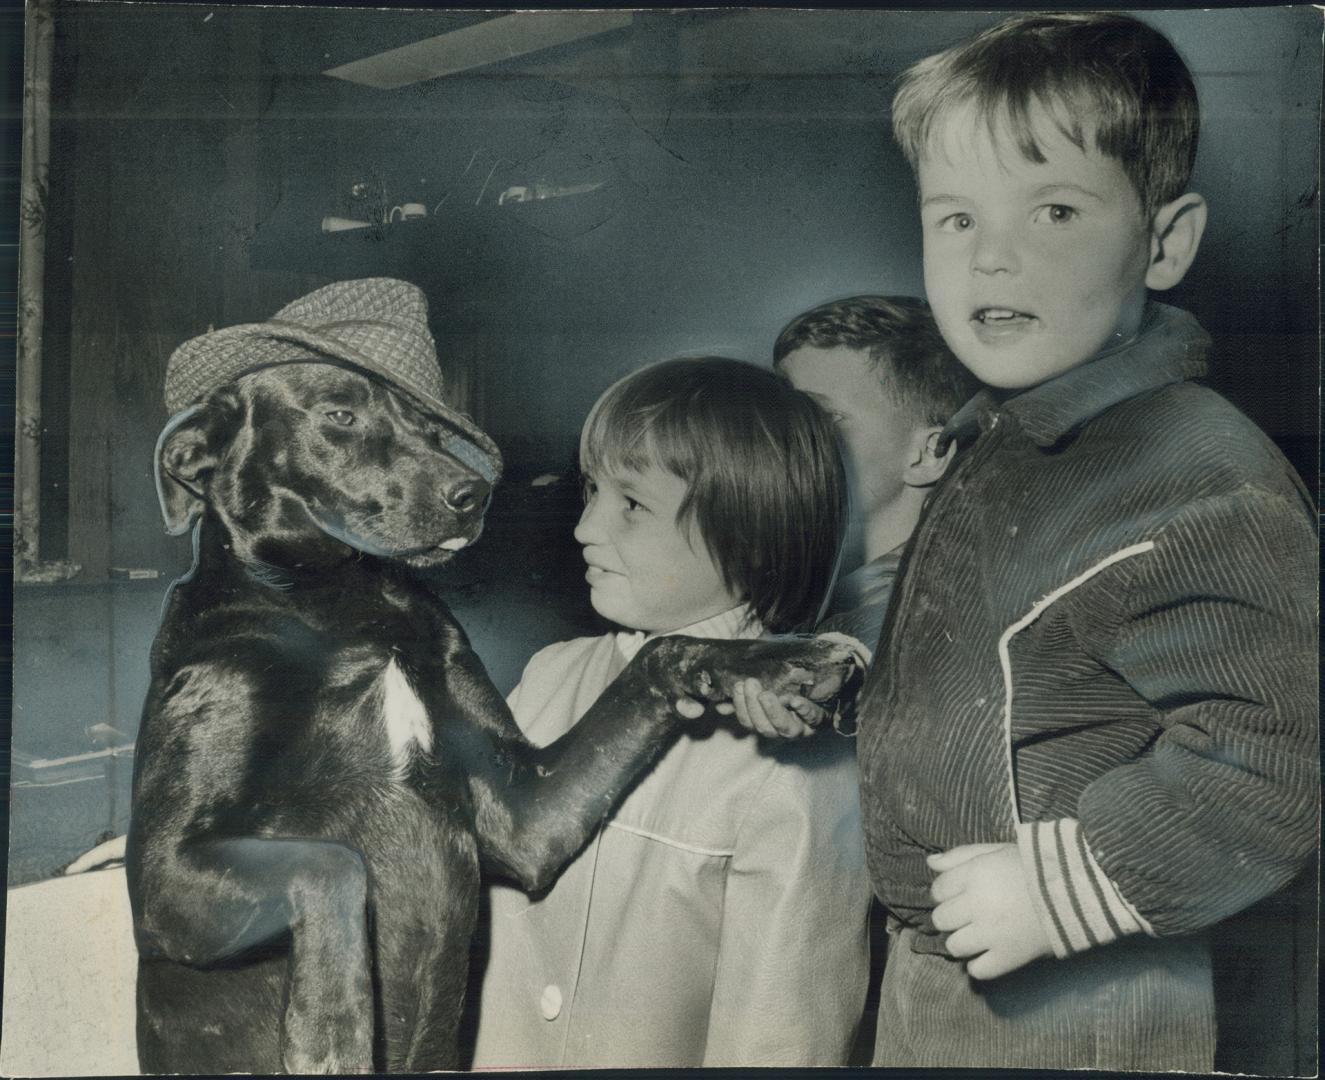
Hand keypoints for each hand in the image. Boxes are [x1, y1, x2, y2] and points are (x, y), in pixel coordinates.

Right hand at [729, 677, 824, 737]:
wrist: (829, 695)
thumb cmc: (793, 693)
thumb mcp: (767, 693)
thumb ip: (745, 700)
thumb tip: (720, 706)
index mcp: (770, 724)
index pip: (749, 723)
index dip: (741, 708)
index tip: (737, 686)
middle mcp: (784, 730)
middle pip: (765, 728)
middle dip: (754, 706)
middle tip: (750, 683)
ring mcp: (804, 727)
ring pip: (785, 729)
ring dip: (773, 711)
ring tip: (766, 694)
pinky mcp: (821, 720)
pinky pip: (813, 718)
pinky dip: (804, 710)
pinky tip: (797, 701)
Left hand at [929, 843, 1052, 979]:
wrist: (1075, 891)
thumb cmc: (1032, 867)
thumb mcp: (996, 851)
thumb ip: (961, 855)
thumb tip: (931, 863)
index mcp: (974, 876)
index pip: (938, 890)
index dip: (946, 892)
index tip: (960, 892)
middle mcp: (977, 905)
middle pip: (941, 919)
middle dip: (951, 916)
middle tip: (968, 914)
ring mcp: (991, 934)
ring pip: (954, 946)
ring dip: (962, 940)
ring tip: (978, 934)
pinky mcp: (1008, 957)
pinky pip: (977, 970)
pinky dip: (979, 964)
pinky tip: (988, 952)